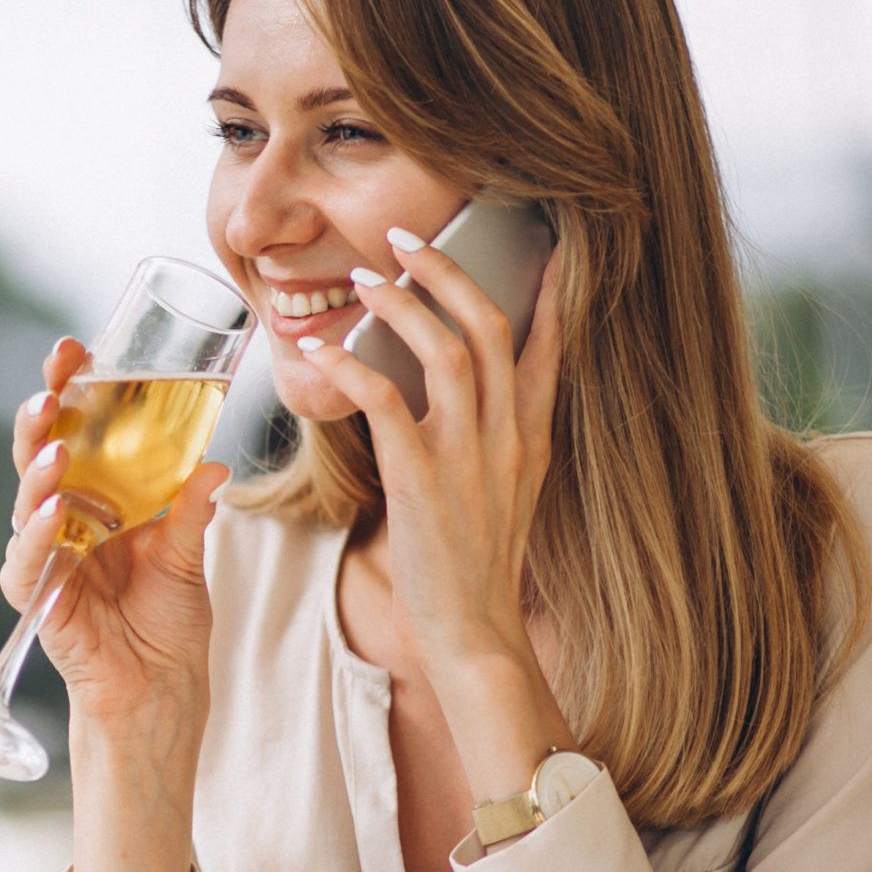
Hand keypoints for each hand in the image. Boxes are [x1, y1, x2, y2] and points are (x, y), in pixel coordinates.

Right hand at [2, 338, 228, 730]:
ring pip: (26, 501)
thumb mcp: (188, 556)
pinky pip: (26, 561)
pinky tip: (53, 514)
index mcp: (97, 497)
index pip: (74, 431)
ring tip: (57, 451)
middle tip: (52, 389)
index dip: (68, 391)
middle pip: (39, 455)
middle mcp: (65, 519)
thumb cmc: (169, 621)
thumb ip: (192, 510)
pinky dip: (37, 537)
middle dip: (40, 418)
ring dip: (38, 473)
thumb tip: (216, 465)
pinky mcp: (37, 597)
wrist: (160, 687)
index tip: (73, 351)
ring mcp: (47, 556)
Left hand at [295, 237, 576, 798]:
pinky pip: (385, 403)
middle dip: (450, 272)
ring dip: (403, 305)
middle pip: (491, 327)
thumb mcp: (505, 490)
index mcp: (531, 436)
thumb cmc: (474, 564)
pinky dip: (352, 368)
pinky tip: (323, 353)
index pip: (548, 344)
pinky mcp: (422, 480)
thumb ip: (494, 436)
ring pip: (447, 352)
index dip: (546, 286)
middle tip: (409, 238)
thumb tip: (463, 392)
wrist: (473, 632)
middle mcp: (508, 436)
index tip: (539, 239)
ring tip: (367, 279)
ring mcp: (469, 457)